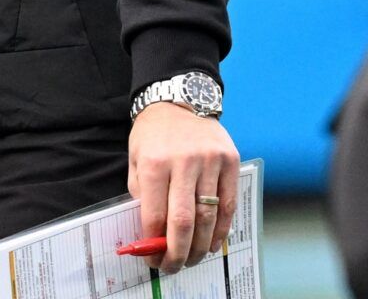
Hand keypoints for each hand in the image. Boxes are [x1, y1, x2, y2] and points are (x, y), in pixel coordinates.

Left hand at [128, 102, 239, 272]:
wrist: (179, 100)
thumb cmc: (153, 134)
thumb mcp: (136, 158)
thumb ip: (141, 192)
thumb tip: (150, 232)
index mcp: (154, 162)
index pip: (155, 214)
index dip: (153, 242)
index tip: (152, 258)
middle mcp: (184, 161)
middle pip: (184, 221)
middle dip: (178, 251)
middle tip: (174, 267)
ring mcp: (210, 161)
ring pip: (209, 215)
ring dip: (201, 244)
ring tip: (193, 259)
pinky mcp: (231, 161)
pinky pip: (229, 203)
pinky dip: (221, 228)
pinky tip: (213, 241)